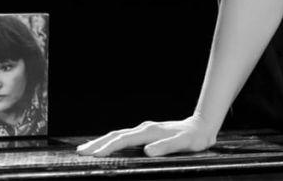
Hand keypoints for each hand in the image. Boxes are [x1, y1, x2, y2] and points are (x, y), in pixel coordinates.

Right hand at [75, 114, 216, 157]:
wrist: (202, 126)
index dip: (109, 147)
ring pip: (119, 134)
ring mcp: (145, 129)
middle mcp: (145, 128)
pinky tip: (106, 145)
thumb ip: (167, 146)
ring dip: (102, 141)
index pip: (124, 140)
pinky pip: (124, 136)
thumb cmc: (194, 138)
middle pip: (116, 135)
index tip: (94, 155)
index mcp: (150, 131)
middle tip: (80, 152)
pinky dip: (111, 140)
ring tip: (86, 149)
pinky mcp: (146, 132)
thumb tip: (148, 151)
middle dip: (98, 143)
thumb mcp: (184, 144)